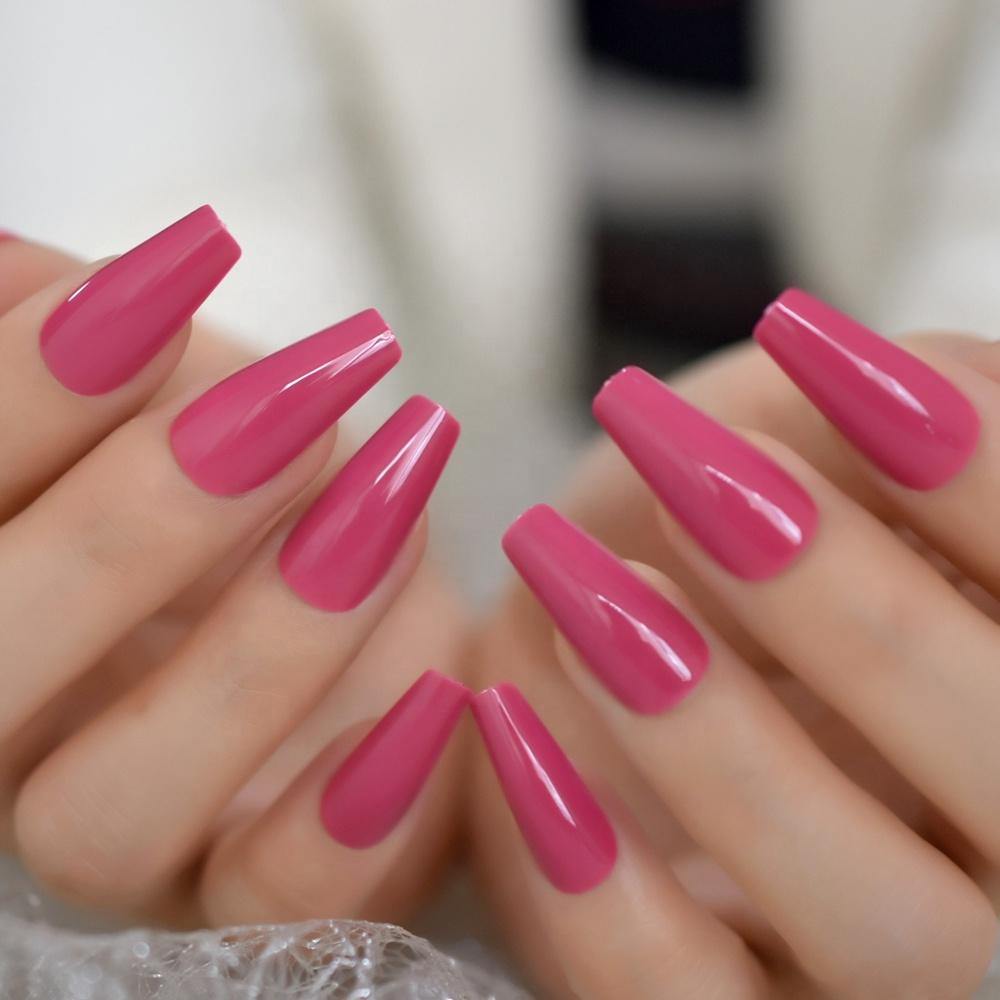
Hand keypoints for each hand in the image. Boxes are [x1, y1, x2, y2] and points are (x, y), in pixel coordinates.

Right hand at [0, 210, 468, 927]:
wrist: (380, 570)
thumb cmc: (261, 464)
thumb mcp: (178, 381)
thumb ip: (84, 340)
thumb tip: (20, 271)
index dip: (24, 390)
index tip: (170, 279)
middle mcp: (19, 735)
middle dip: (134, 521)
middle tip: (291, 405)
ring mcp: (135, 835)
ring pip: (107, 814)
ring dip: (261, 647)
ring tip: (387, 503)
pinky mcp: (259, 889)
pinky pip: (277, 906)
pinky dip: (353, 812)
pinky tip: (438, 697)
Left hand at [470, 295, 999, 997]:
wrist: (634, 670)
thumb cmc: (738, 549)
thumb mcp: (815, 459)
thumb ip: (885, 415)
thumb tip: (888, 379)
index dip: (970, 459)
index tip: (805, 338)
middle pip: (999, 754)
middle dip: (839, 600)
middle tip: (692, 475)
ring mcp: (891, 970)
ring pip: (872, 918)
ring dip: (717, 737)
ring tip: (581, 589)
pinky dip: (594, 886)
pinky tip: (504, 725)